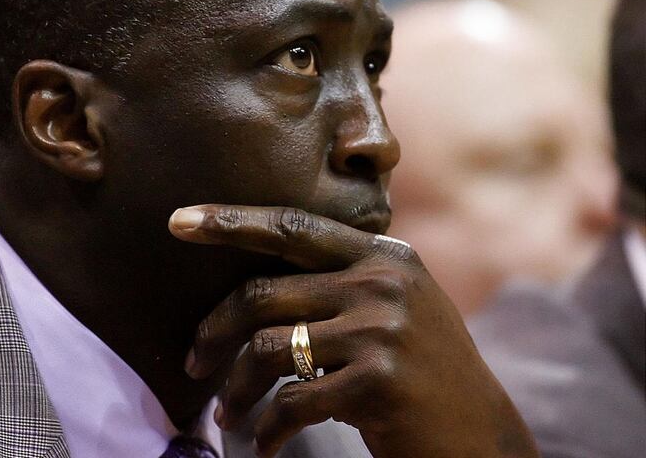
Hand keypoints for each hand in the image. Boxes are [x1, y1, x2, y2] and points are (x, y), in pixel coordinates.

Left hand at [169, 205, 537, 457]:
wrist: (479, 434)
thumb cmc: (422, 370)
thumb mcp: (395, 306)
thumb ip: (343, 281)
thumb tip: (255, 287)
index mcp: (382, 254)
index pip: (291, 227)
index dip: (230, 222)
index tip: (178, 220)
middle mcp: (381, 282)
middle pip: (263, 293)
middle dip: (213, 330)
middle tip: (192, 362)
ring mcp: (381, 329)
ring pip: (267, 349)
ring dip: (235, 389)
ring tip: (226, 414)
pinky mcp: (377, 381)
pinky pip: (291, 401)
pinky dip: (266, 429)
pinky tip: (263, 445)